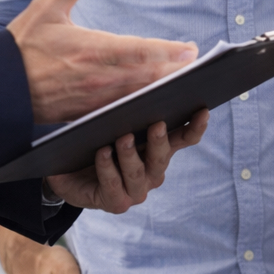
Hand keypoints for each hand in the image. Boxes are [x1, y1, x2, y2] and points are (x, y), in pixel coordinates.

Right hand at [8, 0, 197, 121]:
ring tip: (184, 80)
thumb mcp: (47, 7)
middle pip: (146, 77)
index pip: (139, 51)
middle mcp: (98, 77)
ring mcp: (95, 98)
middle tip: (197, 65)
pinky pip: (122, 109)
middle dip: (174, 71)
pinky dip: (141, 104)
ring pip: (137, 95)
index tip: (189, 49)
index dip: (167, 52)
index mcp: (92, 49)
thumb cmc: (23, 45)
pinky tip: (155, 101)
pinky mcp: (88, 111)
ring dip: (162, 89)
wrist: (0, 85)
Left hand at [46, 111, 208, 210]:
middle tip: (156, 124)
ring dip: (130, 155)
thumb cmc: (98, 140)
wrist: (70, 173)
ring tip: (123, 138)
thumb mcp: (116, 120)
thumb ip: (134, 106)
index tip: (202, 110)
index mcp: (160, 149)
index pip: (184, 139)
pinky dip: (108, 168)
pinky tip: (102, 153)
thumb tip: (151, 71)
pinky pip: (114, 185)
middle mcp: (153, 171)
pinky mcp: (117, 202)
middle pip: (162, 157)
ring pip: (138, 173)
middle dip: (160, 141)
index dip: (195, 127)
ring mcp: (137, 190)